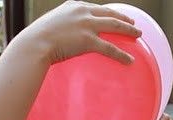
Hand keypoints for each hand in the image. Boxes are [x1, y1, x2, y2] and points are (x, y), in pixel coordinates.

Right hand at [24, 0, 140, 64]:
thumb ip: (61, 28)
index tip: (114, 15)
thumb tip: (62, 38)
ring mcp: (86, 25)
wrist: (34, 44)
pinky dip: (121, 54)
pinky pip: (109, 48)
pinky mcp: (88, 40)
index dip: (108, 12)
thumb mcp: (50, 26)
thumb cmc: (37, 39)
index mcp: (73, 5)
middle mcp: (82, 11)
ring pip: (114, 26)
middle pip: (109, 13)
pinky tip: (130, 60)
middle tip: (133, 23)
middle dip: (123, 18)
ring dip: (128, 30)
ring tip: (138, 35)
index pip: (96, 8)